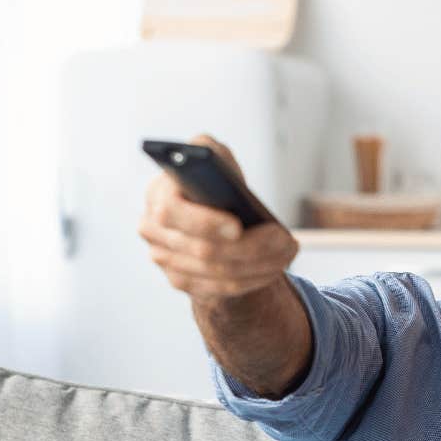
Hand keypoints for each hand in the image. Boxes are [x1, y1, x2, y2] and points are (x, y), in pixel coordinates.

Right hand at [137, 136, 298, 303]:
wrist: (209, 211)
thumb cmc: (213, 179)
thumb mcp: (211, 155)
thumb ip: (206, 151)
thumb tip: (210, 161)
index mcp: (157, 195)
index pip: (172, 213)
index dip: (205, 223)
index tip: (238, 226)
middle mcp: (153, 229)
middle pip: (202, 251)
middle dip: (250, 247)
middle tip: (283, 239)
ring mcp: (164, 260)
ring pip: (217, 273)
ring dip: (259, 265)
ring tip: (287, 252)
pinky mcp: (181, 280)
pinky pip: (220, 289)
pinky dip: (253, 279)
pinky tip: (276, 267)